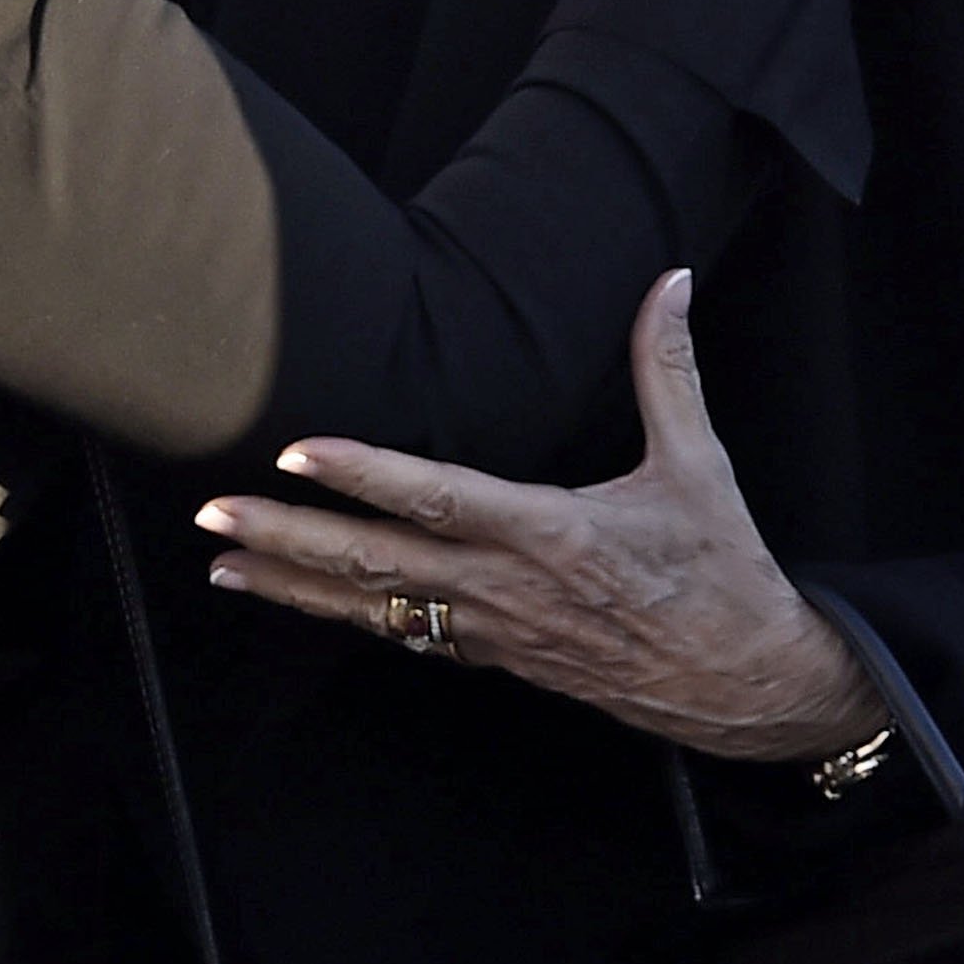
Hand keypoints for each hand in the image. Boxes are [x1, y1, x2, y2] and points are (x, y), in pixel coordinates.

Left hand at [194, 271, 887, 763]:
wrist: (751, 685)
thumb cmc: (724, 570)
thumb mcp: (701, 466)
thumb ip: (668, 367)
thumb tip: (674, 278)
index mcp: (554, 535)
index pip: (440, 498)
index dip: (365, 474)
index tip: (297, 453)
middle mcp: (509, 587)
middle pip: (378, 562)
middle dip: (288, 538)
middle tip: (212, 515)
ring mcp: (495, 631)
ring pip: (375, 608)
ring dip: (293, 585)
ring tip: (221, 562)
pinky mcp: (495, 659)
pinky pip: (402, 637)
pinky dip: (340, 616)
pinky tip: (288, 598)